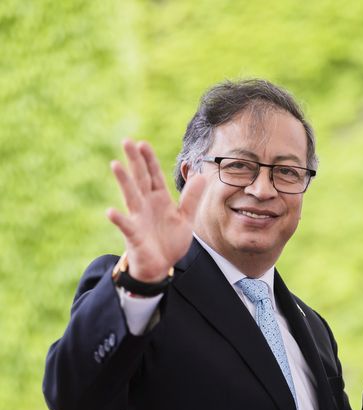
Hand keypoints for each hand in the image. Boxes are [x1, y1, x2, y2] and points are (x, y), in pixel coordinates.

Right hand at [106, 139, 206, 281]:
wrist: (161, 267)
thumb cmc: (170, 242)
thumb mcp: (186, 219)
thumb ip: (192, 198)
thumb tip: (201, 176)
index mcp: (160, 200)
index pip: (154, 175)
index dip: (149, 160)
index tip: (144, 143)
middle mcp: (146, 205)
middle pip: (140, 179)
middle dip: (134, 161)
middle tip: (127, 141)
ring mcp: (138, 218)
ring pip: (130, 196)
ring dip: (124, 181)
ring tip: (116, 164)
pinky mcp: (134, 235)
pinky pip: (126, 225)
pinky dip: (118, 219)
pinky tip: (111, 211)